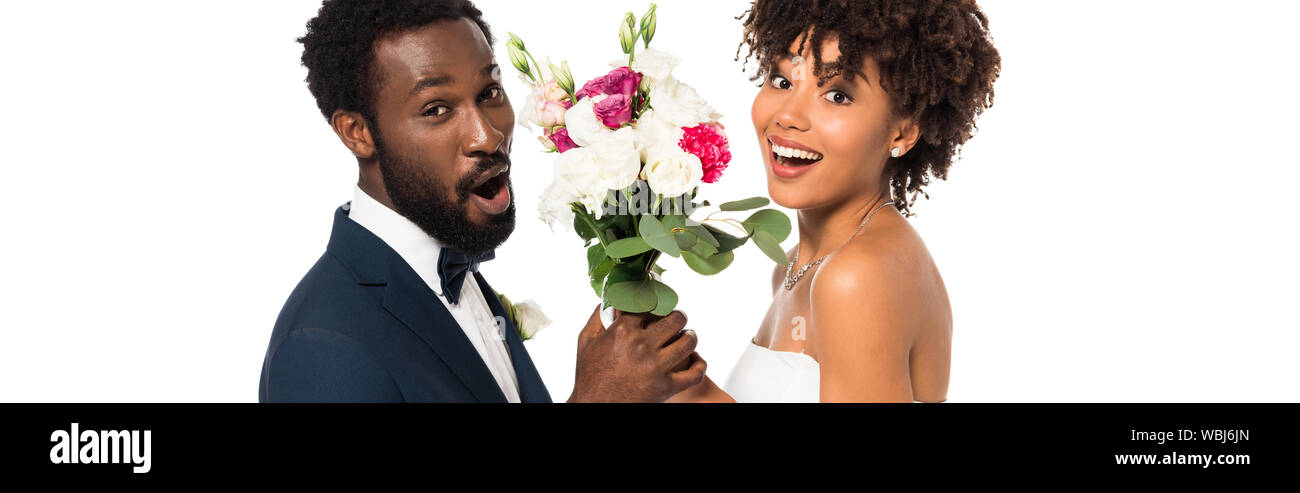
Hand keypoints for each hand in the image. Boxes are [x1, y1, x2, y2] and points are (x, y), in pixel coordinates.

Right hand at [567, 305, 706, 401]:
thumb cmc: (590, 375)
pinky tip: (696, 359)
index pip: (650, 307)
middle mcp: (642, 346)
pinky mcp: (666, 387)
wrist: (595, 406)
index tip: (657, 309)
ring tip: (686, 337)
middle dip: (678, 317)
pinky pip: (695, 373)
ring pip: (688, 341)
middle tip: (676, 320)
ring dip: (690, 336)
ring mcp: (656, 367)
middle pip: (675, 319)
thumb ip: (598, 316)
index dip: (655, 307)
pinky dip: (700, 364)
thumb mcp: (586, 340)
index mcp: (623, 331)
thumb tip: (609, 299)